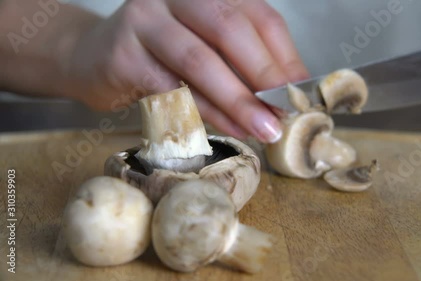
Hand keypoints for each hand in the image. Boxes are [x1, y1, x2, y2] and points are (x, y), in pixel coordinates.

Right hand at [65, 0, 308, 142]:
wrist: (92, 58)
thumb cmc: (160, 54)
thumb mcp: (206, 47)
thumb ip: (241, 63)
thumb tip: (287, 94)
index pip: (259, 15)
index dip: (284, 56)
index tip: (300, 91)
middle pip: (231, 30)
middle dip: (264, 77)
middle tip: (285, 113)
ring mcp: (146, 19)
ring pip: (201, 60)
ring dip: (237, 100)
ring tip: (264, 128)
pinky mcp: (124, 55)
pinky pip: (172, 88)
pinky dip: (204, 112)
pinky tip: (227, 128)